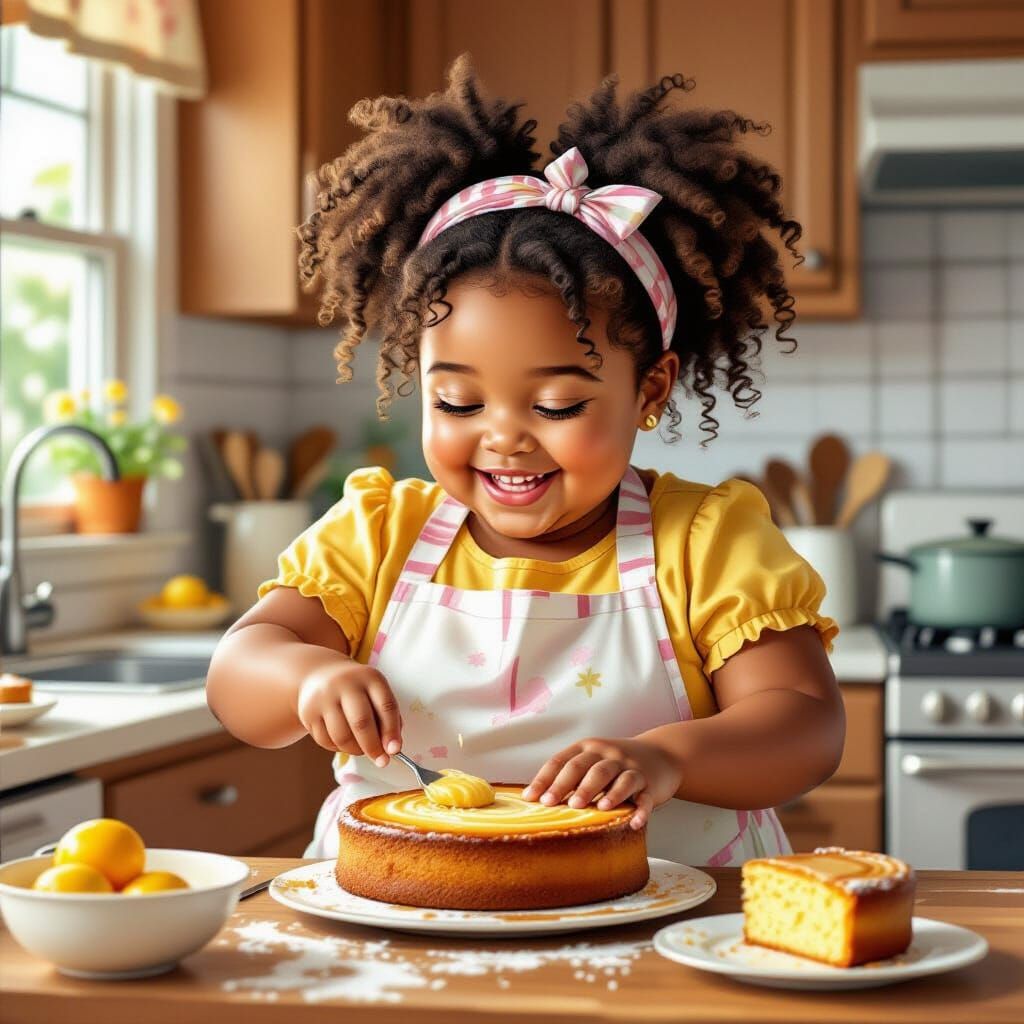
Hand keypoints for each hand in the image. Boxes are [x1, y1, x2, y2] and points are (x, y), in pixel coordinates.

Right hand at [296, 659, 402, 767]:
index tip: (395, 750)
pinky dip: (339, 748)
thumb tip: (391, 748)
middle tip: (381, 761)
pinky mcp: (308, 712)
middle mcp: (345, 684)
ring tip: (362, 750)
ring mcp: (324, 698)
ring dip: (356, 751)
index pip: (385, 706)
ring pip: (342, 736)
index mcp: (370, 678)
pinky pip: (326, 741)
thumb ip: (387, 717)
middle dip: (373, 747)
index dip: (392, 731)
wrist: (319, 675)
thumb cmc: (357, 690)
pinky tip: (345, 743)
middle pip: (361, 722)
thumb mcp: (375, 692)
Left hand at [521, 736, 682, 828]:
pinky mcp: (649, 784)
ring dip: (605, 792)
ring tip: (596, 807)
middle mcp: (608, 754)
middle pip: (586, 767)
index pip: (563, 761)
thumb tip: (536, 798)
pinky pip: (645, 797)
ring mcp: (630, 767)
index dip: (545, 779)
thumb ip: (570, 774)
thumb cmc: (616, 763)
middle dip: (568, 785)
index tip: (531, 797)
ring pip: (616, 777)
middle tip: (552, 803)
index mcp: (589, 748)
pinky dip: (641, 810)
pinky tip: (634, 822)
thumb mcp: (593, 760)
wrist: (661, 755)